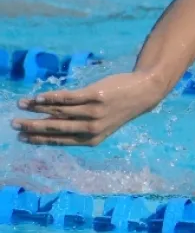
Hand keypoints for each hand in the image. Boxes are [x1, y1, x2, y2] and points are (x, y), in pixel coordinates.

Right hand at [12, 72, 163, 146]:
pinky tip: (38, 98)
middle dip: (32, 126)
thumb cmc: (119, 108)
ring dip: (37, 108)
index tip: (22, 138)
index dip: (39, 139)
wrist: (143, 92)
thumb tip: (51, 124)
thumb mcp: (102, 123)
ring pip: (59, 111)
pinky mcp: (95, 96)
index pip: (60, 140)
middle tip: (13, 124)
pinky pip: (69, 98)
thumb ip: (80, 126)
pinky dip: (52, 98)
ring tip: (21, 105)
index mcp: (92, 139)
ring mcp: (94, 112)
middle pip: (56, 127)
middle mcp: (92, 128)